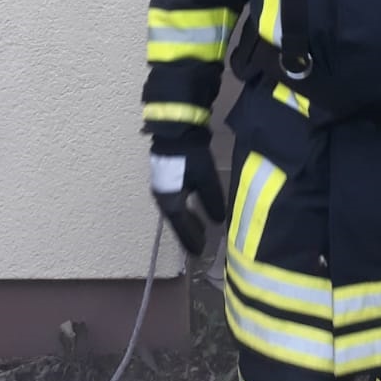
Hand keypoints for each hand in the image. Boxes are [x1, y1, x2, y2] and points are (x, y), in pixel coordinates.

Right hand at [149, 129, 224, 255]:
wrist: (176, 128)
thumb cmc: (190, 156)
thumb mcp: (205, 178)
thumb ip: (212, 201)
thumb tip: (218, 221)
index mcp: (169, 199)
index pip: (180, 226)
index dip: (190, 239)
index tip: (198, 252)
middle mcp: (162, 195)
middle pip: (177, 219)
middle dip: (188, 232)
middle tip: (200, 245)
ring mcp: (163, 183)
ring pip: (176, 209)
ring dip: (188, 220)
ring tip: (200, 229)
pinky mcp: (168, 174)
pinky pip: (177, 199)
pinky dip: (186, 208)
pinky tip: (194, 206)